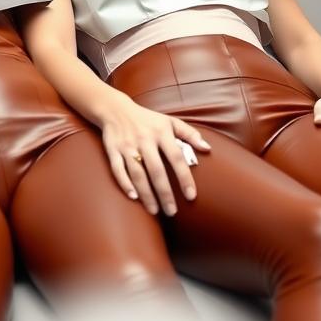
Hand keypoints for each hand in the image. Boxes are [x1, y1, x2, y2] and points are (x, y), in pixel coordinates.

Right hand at [99, 96, 210, 215]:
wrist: (115, 109)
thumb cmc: (147, 119)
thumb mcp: (169, 121)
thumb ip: (189, 134)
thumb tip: (207, 148)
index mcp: (161, 132)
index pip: (176, 157)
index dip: (184, 177)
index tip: (191, 196)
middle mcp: (144, 140)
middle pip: (156, 170)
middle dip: (165, 193)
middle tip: (171, 211)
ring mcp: (127, 146)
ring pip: (137, 173)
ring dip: (146, 194)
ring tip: (155, 211)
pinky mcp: (112, 150)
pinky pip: (118, 169)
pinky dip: (125, 183)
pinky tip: (133, 197)